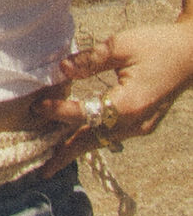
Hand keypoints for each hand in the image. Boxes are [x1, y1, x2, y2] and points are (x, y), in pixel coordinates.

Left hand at [32, 18, 192, 175]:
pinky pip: (114, 135)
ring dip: (80, 147)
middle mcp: (134, 122)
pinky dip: (95, 137)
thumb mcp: (121, 45)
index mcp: (128, 104)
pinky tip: (80, 137)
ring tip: (56, 158)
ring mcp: (141, 126)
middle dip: (67, 154)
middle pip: (93, 141)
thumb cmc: (157, 45)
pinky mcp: (144, 123)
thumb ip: (90, 59)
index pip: (85, 113)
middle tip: (43, 170)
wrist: (192, 54)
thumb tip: (62, 68)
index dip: (59, 111)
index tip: (38, 107)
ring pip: (104, 141)